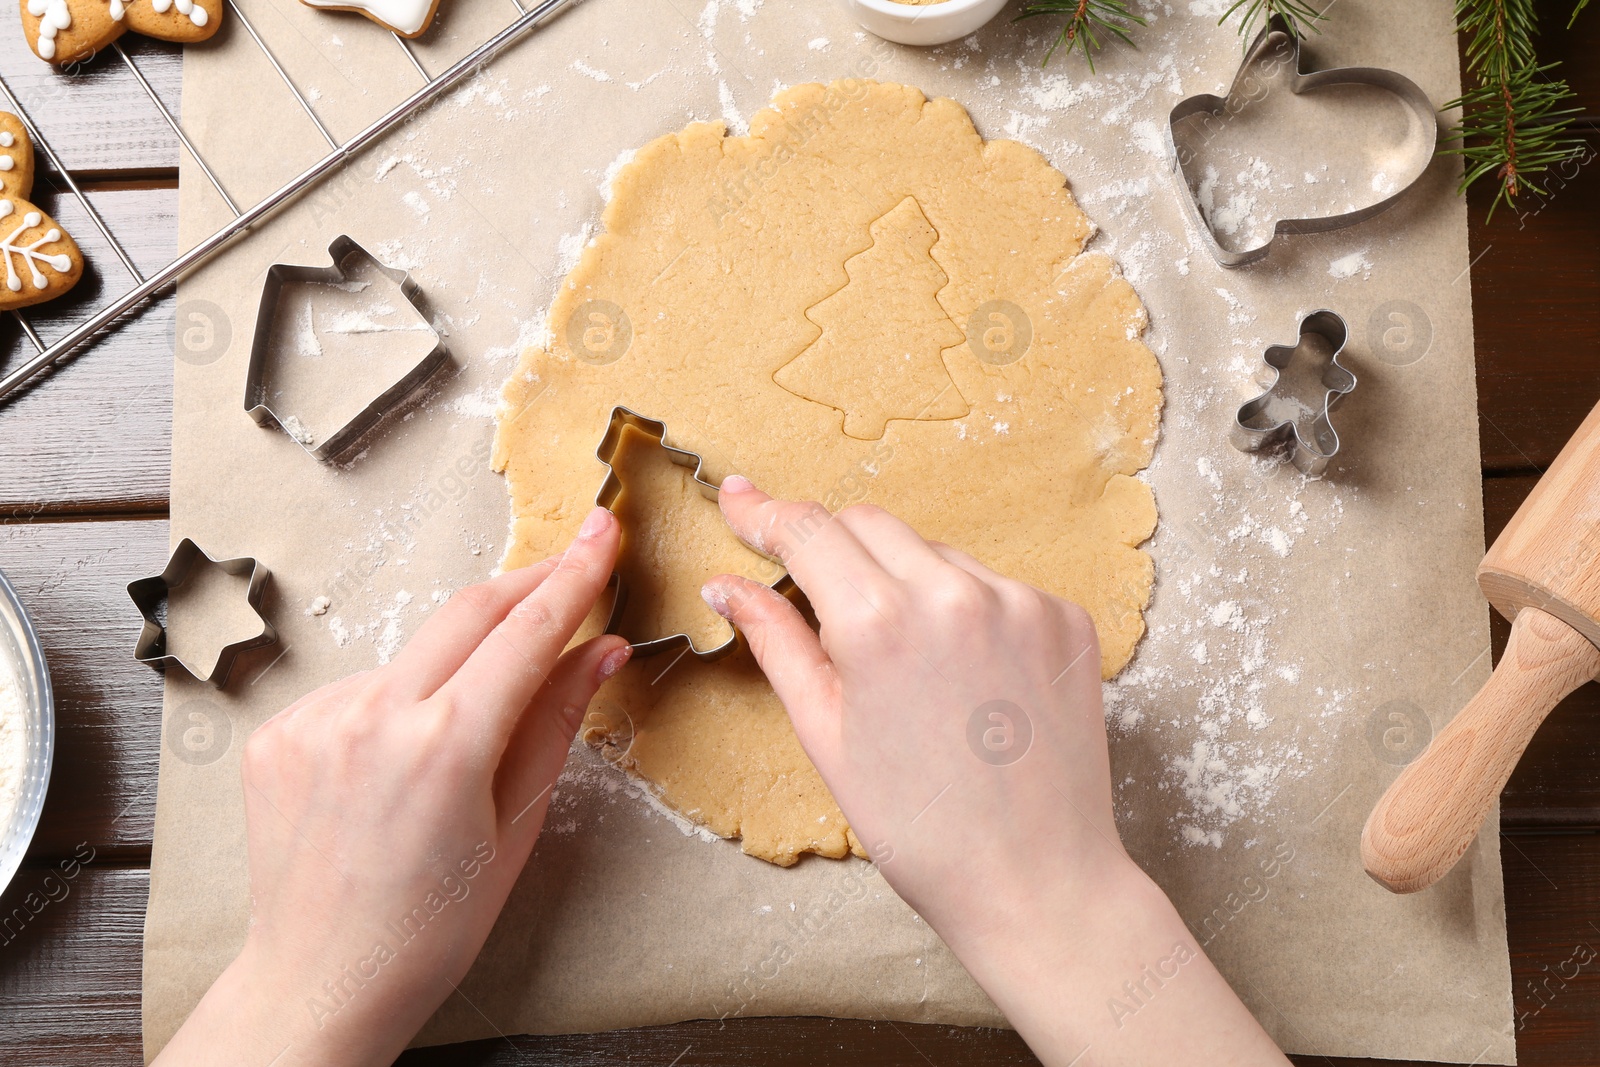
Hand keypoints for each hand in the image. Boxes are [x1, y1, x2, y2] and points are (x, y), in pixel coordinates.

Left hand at [154, 507, 629, 1066]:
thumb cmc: (430, 925)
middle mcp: (373, 716)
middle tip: (572, 565)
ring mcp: (316, 718)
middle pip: (468, 611)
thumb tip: (598, 649)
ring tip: (471, 728)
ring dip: (457, 661)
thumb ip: (554, 723)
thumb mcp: (515, 828)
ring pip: (414, 655)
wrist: (322, 978)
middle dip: (527, 583)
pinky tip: (401, 761)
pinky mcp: (280, 729)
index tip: (603, 535)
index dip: (575, 577)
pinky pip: (362, 688)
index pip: (527, 633)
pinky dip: (397, 703)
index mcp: (445, 746)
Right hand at [703, 478, 1287, 1066]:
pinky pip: (993, 585)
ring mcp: (1020, 600)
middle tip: (808, 589)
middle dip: (829, 545)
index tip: (740, 497)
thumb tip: (727, 586)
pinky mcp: (1064, 617)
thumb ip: (776, 642)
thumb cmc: (920, 828)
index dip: (765, 512)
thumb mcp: (826, 735)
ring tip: (905, 667)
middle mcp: (954, 592)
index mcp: (879, 622)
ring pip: (932, 554)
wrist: (1037, 881)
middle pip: (868, 525)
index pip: (808, 530)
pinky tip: (963, 675)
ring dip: (901, 582)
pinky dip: (964, 609)